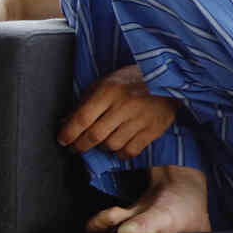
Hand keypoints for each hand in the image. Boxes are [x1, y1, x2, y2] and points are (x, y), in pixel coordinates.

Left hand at [58, 64, 178, 156]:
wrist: (169, 79)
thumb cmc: (132, 80)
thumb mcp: (105, 83)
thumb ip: (85, 102)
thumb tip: (65, 123)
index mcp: (108, 91)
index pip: (81, 119)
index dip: (68, 134)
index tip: (63, 140)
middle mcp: (123, 106)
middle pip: (94, 136)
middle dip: (80, 145)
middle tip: (76, 147)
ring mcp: (140, 119)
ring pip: (111, 145)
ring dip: (102, 147)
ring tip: (101, 142)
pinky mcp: (153, 130)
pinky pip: (130, 151)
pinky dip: (120, 153)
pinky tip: (118, 147)